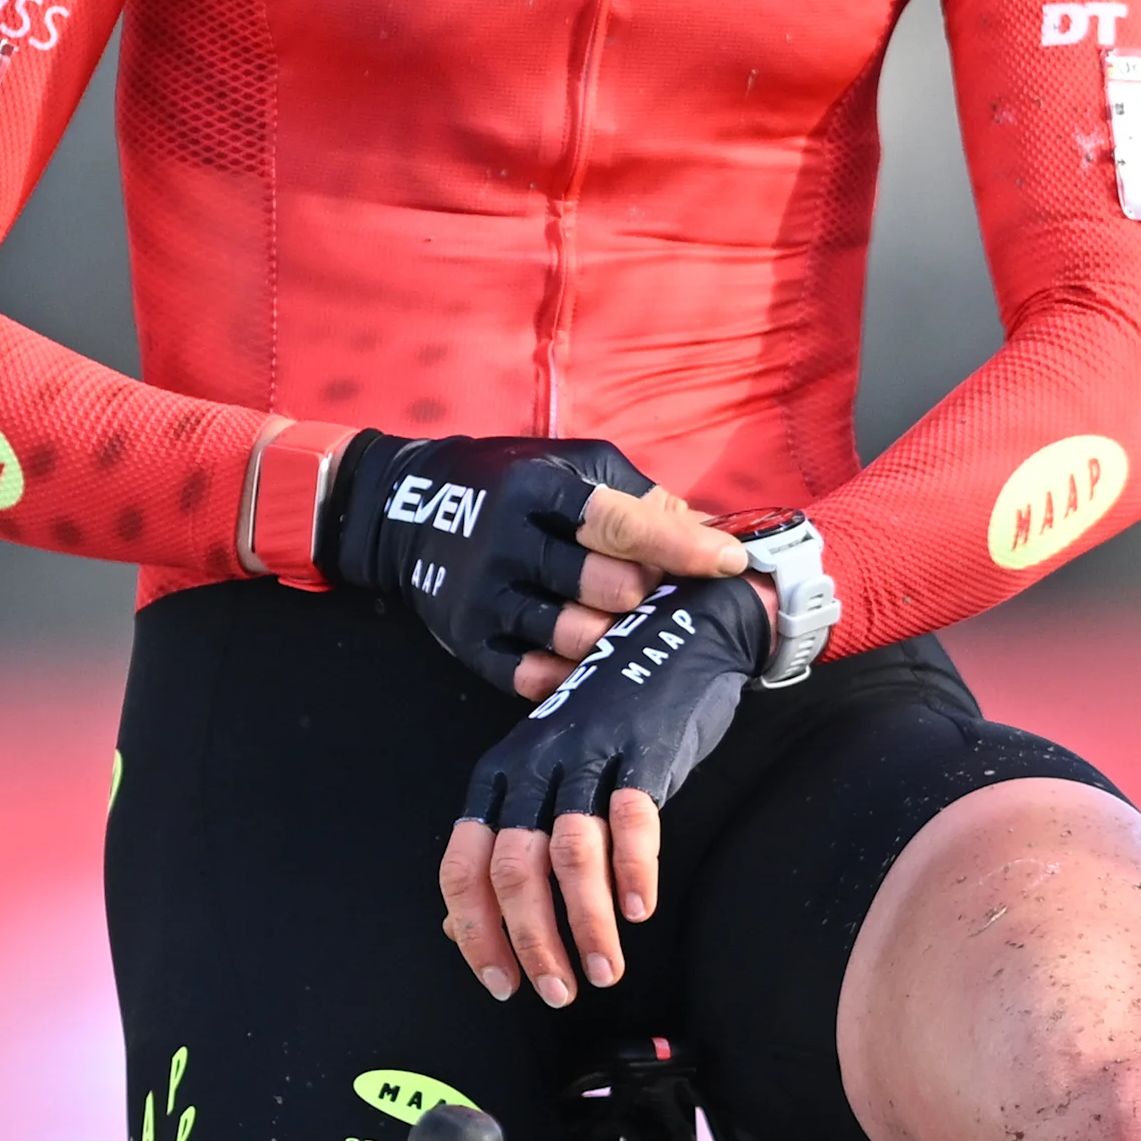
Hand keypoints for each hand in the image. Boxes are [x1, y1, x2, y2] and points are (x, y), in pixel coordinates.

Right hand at [320, 433, 747, 694]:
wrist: (409, 510)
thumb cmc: (513, 483)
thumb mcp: (572, 464)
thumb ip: (638, 497)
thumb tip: (709, 530)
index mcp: (539, 490)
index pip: (620, 522)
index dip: (680, 545)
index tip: (730, 561)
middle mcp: (508, 543)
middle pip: (605, 588)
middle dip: (646, 594)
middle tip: (656, 591)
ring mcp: (484, 597)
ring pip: (575, 637)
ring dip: (615, 636)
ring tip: (626, 624)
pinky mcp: (468, 641)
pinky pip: (533, 676)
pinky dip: (572, 673)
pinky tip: (589, 660)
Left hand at [438, 575, 770, 1005]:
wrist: (677, 638)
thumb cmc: (611, 722)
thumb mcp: (547, 777)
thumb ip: (506, 846)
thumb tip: (457, 928)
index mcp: (501, 774)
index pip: (464, 862)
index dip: (476, 930)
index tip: (501, 983)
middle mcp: (535, 763)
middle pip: (515, 866)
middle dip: (532, 941)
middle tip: (557, 993)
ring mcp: (590, 752)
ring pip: (571, 851)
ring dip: (585, 924)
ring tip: (604, 970)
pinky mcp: (644, 747)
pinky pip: (632, 816)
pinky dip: (633, 870)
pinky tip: (639, 911)